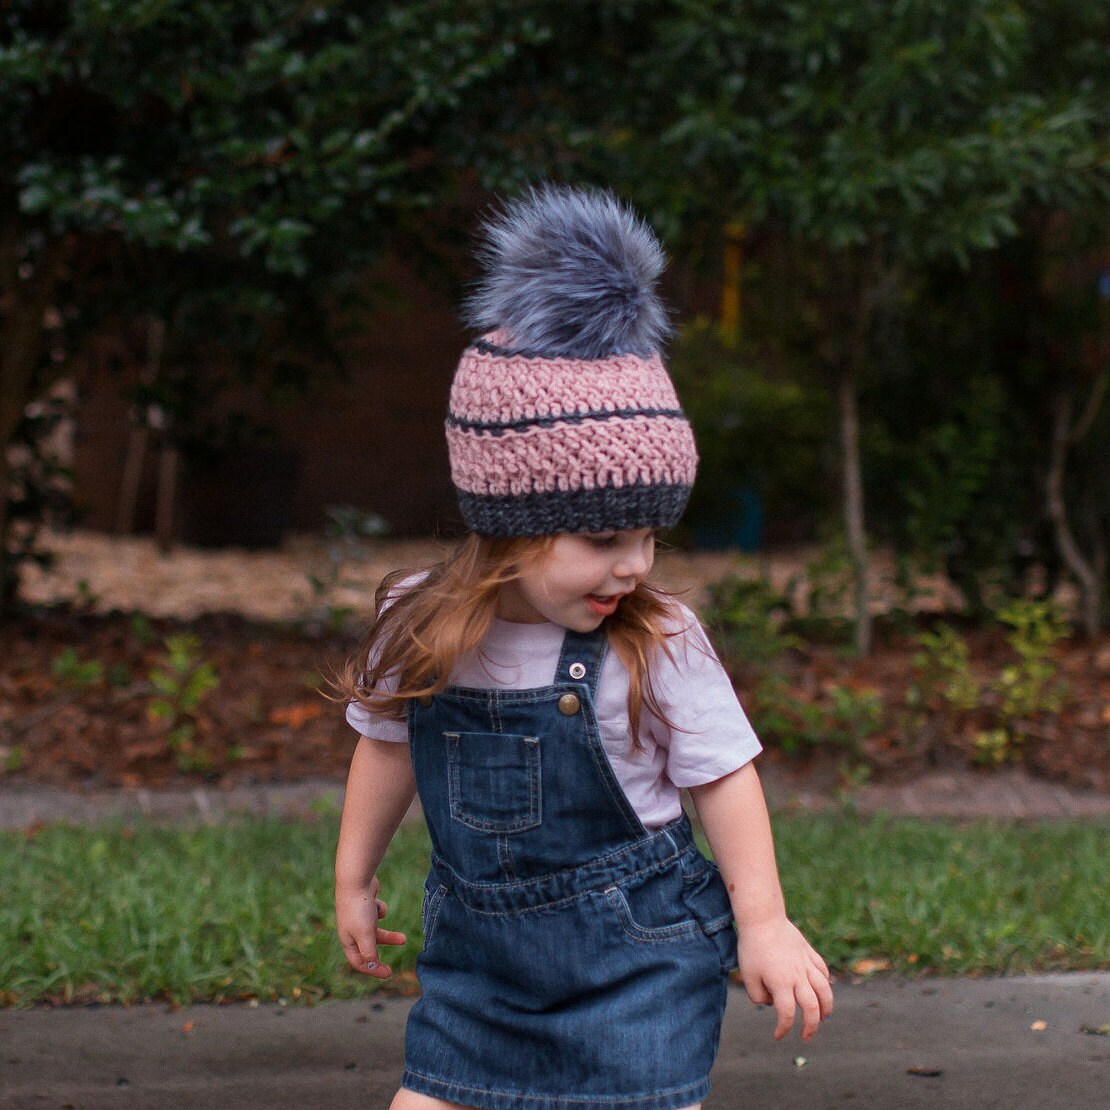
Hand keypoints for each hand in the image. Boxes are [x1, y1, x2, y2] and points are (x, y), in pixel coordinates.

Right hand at [335, 875, 406, 979]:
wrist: (357, 880)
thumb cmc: (358, 910)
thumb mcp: (365, 935)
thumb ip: (369, 952)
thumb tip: (372, 967)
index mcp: (348, 941)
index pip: (359, 962)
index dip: (372, 970)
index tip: (388, 973)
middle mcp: (352, 931)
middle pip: (368, 949)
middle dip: (381, 957)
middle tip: (392, 968)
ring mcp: (359, 917)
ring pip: (376, 932)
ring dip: (389, 936)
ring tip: (404, 939)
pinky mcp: (366, 905)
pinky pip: (377, 914)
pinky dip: (381, 911)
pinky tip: (377, 904)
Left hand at [737, 916, 832, 1040]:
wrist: (763, 918)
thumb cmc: (752, 947)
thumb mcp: (747, 975)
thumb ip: (758, 996)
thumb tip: (772, 1003)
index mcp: (781, 983)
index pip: (787, 1014)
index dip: (784, 1028)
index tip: (778, 1035)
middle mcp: (798, 976)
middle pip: (812, 1007)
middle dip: (811, 1026)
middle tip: (806, 1036)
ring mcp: (806, 963)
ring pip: (825, 990)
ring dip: (827, 1007)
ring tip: (824, 1018)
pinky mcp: (809, 953)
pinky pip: (823, 971)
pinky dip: (825, 983)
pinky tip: (822, 990)